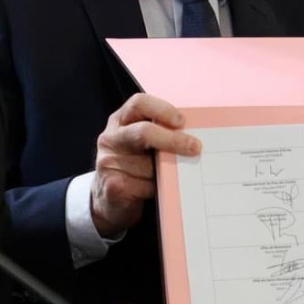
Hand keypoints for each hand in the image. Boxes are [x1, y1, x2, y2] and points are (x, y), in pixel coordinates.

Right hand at [91, 93, 200, 237]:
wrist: (110, 200)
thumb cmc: (134, 166)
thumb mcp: (142, 144)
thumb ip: (159, 134)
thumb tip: (192, 136)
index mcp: (120, 121)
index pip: (139, 103)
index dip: (162, 109)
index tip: (181, 121)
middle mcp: (110, 138)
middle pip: (144, 132)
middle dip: (173, 140)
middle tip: (195, 147)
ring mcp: (108, 162)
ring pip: (149, 165)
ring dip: (166, 173)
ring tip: (167, 178)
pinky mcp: (113, 185)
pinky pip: (146, 185)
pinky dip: (157, 189)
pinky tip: (156, 191)